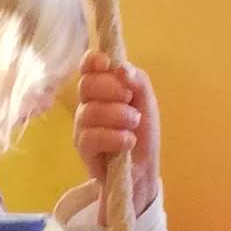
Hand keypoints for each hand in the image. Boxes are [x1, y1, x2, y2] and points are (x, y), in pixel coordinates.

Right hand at [74, 55, 160, 216]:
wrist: (143, 169)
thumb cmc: (143, 133)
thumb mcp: (147, 102)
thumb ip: (138, 80)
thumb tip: (122, 68)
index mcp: (102, 88)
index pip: (88, 66)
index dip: (93, 61)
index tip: (107, 64)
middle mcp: (88, 104)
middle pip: (87, 85)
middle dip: (111, 89)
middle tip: (130, 100)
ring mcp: (83, 126)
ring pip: (90, 111)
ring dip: (118, 115)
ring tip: (134, 124)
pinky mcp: (83, 148)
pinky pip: (91, 136)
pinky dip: (114, 137)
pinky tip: (128, 142)